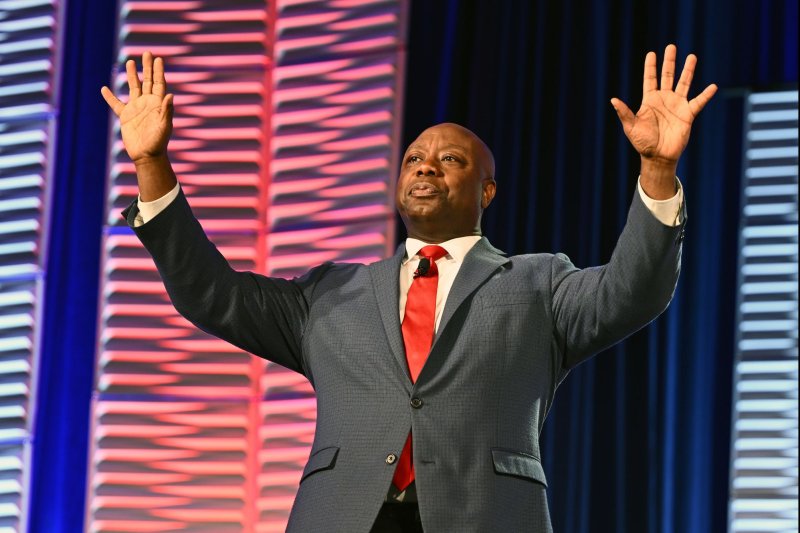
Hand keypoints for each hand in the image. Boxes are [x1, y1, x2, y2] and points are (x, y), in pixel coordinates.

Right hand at [101, 51, 173, 162]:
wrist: (147, 156)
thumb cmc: (158, 142)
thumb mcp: (164, 126)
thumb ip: (167, 110)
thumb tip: (170, 95)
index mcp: (158, 104)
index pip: (159, 83)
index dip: (158, 71)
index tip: (158, 58)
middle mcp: (147, 103)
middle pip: (147, 81)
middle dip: (147, 67)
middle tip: (147, 53)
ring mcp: (136, 108)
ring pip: (133, 87)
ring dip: (132, 75)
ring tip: (130, 62)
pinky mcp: (125, 116)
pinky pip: (115, 104)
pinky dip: (110, 96)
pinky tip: (104, 88)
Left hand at [611, 44, 716, 166]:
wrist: (658, 157)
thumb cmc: (642, 143)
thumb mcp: (631, 127)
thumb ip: (624, 113)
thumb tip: (613, 99)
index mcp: (650, 100)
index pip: (650, 79)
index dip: (650, 67)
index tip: (651, 54)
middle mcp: (664, 99)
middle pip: (667, 76)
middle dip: (669, 62)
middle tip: (671, 46)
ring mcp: (677, 105)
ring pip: (684, 83)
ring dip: (688, 70)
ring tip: (692, 56)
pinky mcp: (688, 114)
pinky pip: (698, 102)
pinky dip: (705, 95)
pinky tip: (713, 86)